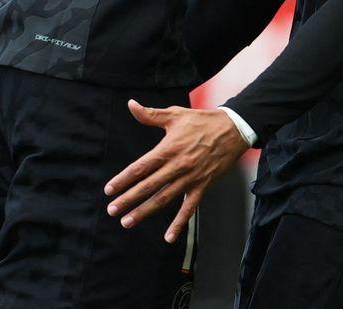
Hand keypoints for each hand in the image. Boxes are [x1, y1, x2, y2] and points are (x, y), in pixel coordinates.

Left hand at [104, 101, 249, 242]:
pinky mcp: (202, 186)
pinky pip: (189, 208)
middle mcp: (177, 166)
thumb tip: (130, 105)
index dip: (124, 179)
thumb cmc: (202, 121)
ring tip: (127, 221)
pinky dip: (179, 223)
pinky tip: (169, 237)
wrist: (233, 130)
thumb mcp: (175, 114)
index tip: (109, 189)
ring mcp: (190, 178)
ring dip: (145, 211)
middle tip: (112, 210)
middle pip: (148, 186)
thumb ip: (150, 114)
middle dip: (128, 199)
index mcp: (168, 149)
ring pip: (163, 199)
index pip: (141, 167)